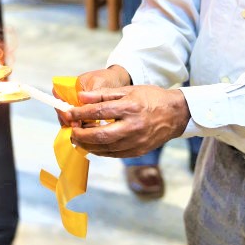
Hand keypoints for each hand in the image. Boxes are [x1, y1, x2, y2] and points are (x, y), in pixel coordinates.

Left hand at [61, 84, 190, 157]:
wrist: (175, 114)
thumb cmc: (151, 98)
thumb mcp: (128, 90)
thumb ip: (103, 95)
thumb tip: (81, 98)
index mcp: (130, 107)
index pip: (99, 111)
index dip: (80, 114)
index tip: (68, 113)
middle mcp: (133, 126)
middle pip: (101, 135)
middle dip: (81, 135)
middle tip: (71, 131)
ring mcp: (136, 141)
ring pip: (106, 148)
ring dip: (88, 145)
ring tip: (78, 139)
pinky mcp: (138, 151)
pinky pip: (114, 154)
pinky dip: (100, 151)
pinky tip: (93, 145)